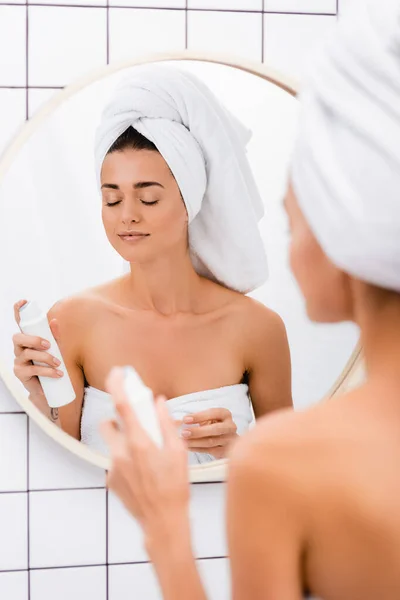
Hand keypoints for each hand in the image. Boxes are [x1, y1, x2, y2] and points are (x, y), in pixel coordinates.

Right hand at [13, 299, 62, 408]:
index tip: (23, 301)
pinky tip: (58, 373)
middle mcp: (19, 348)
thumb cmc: (51, 365)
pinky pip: (32, 370)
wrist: (50, 390)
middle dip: (34, 339)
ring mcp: (18, 361)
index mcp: (27, 339)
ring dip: (45, 357)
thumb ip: (55, 336)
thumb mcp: (56, 349)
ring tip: (59, 363)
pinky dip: (47, 371)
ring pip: (27, 354)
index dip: (18, 311)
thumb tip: (55, 321)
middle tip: (49, 344)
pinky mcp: (20, 374)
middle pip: (18, 338)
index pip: (20, 324)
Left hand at [100, 367, 190, 555]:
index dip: (117, 385)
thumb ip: (166, 424)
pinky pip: (114, 461)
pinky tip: (142, 474)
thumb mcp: (178, 452)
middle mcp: (121, 453)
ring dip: (122, 441)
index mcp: (139, 442)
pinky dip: (125, 461)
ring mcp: (113, 467)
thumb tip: (159, 401)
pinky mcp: (110, 480)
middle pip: (109, 423)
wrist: (163, 523)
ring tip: (143, 455)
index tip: (117, 372)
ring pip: (112, 443)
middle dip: (118, 419)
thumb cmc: (175, 487)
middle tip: (136, 426)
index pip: (122, 406)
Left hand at [181, 408, 238, 458]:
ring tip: (183, 441)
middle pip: (215, 429)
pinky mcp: (226, 451)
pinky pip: (210, 451)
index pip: (213, 413)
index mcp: (225, 414)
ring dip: (195, 442)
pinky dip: (197, 449)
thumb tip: (175, 422)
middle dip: (198, 431)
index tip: (185, 419)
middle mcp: (230, 426)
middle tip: (184, 433)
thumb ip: (193, 419)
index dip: (199, 416)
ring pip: (211, 441)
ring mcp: (229, 440)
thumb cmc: (211, 425)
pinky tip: (187, 447)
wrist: (224, 440)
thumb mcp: (206, 418)